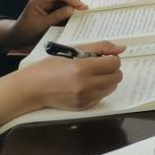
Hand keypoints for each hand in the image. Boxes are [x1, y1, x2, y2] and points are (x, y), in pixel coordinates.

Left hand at [0, 0, 86, 49]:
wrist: (17, 37)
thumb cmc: (26, 32)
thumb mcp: (41, 26)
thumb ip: (56, 17)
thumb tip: (72, 9)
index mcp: (38, 0)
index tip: (79, 6)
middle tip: (82, 8)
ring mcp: (48, 2)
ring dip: (73, 2)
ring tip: (81, 11)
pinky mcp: (52, 7)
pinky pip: (64, 3)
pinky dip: (71, 6)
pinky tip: (75, 13)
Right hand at [0, 42, 124, 125]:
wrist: (32, 88)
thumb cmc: (51, 67)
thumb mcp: (74, 51)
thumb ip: (100, 47)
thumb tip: (122, 48)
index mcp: (82, 67)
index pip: (114, 63)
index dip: (112, 59)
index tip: (104, 58)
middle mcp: (85, 84)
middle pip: (117, 77)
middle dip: (112, 70)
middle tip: (100, 67)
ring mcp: (84, 98)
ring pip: (111, 88)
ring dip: (107, 80)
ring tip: (92, 76)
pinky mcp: (82, 107)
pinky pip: (101, 97)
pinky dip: (98, 91)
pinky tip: (85, 86)